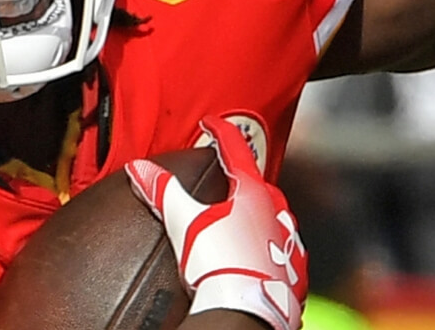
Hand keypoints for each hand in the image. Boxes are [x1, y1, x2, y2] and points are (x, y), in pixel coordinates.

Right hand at [124, 118, 306, 329]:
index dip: (221, 132)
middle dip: (241, 180)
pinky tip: (257, 257)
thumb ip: (163, 192)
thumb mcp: (185, 223)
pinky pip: (284, 251)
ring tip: (238, 222)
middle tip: (225, 178)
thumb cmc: (221, 265)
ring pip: (275, 218)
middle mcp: (278, 213)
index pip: (237, 150)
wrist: (247, 313)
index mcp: (253, 193)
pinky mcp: (295, 274)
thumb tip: (140, 168)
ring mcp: (290, 244)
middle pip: (259, 184)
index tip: (212, 124)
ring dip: (258, 216)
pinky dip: (270, 248)